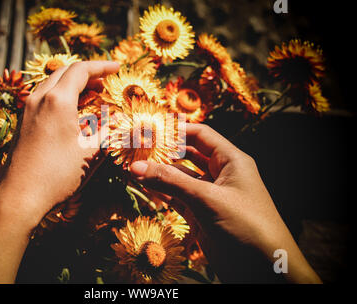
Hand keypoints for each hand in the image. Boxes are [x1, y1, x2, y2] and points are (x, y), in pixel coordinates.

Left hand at [0, 61, 118, 282]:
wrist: (19, 197)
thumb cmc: (57, 175)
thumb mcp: (90, 154)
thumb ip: (107, 132)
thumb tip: (118, 120)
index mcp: (58, 101)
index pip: (81, 70)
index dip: (102, 66)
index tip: (118, 68)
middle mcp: (39, 98)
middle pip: (65, 72)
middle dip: (88, 73)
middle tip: (106, 81)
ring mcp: (27, 109)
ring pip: (52, 83)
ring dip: (73, 83)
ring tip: (92, 92)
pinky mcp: (22, 121)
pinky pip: (43, 96)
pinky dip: (61, 95)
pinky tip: (72, 109)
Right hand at [130, 123, 320, 282]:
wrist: (263, 270)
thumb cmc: (245, 225)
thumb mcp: (206, 199)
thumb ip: (170, 181)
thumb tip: (136, 166)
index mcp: (232, 161)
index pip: (201, 135)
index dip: (177, 130)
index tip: (151, 129)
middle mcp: (222, 174)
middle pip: (190, 155)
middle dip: (166, 152)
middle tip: (139, 148)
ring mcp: (212, 195)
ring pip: (183, 178)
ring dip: (162, 174)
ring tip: (136, 167)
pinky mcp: (204, 215)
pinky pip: (180, 198)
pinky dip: (165, 193)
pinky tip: (148, 188)